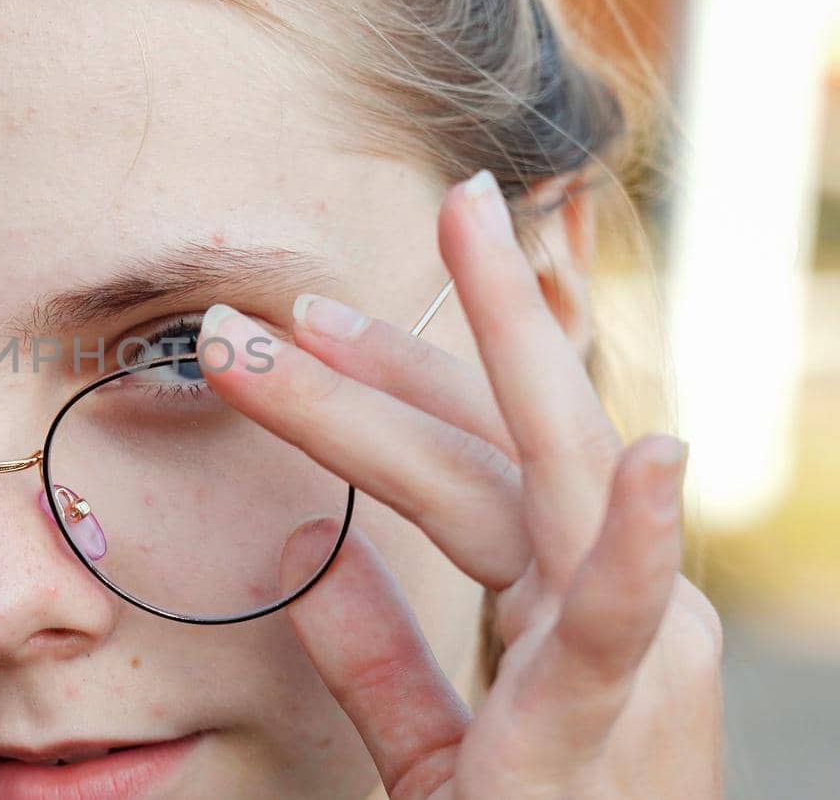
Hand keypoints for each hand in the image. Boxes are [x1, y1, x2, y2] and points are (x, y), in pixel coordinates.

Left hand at [198, 170, 722, 797]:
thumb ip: (379, 654)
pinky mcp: (612, 728)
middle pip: (513, 439)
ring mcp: (629, 656)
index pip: (478, 462)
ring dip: (477, 363)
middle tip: (412, 208)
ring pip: (535, 481)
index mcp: (570, 604)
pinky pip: (627, 631)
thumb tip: (304, 555)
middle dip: (449, 320)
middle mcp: (615, 606)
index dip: (394, 383)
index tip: (300, 320)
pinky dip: (641, 547)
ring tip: (467, 229)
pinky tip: (651, 461)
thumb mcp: (438, 744)